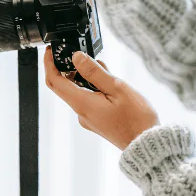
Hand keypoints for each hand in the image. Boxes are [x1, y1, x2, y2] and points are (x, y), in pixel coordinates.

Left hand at [43, 46, 159, 149]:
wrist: (146, 144)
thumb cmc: (136, 119)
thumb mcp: (117, 88)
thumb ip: (95, 72)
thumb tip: (76, 57)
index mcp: (82, 104)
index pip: (55, 81)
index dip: (49, 64)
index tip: (50, 51)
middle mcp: (81, 112)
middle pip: (66, 86)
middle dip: (72, 68)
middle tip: (86, 55)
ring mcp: (88, 118)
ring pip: (80, 92)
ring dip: (88, 78)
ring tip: (108, 71)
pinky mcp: (97, 121)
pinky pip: (89, 100)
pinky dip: (95, 88)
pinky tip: (111, 85)